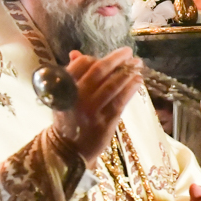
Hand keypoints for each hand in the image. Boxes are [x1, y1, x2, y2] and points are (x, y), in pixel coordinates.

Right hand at [53, 49, 142, 166]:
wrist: (68, 149)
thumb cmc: (68, 117)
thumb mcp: (64, 96)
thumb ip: (71, 75)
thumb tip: (77, 53)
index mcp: (63, 88)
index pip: (81, 65)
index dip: (96, 58)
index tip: (109, 57)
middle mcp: (76, 97)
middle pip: (99, 71)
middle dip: (116, 59)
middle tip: (128, 52)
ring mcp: (90, 110)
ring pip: (112, 85)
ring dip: (127, 72)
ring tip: (137, 65)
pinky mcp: (104, 121)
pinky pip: (120, 100)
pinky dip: (130, 88)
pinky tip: (137, 80)